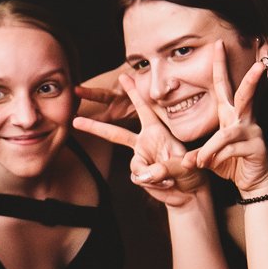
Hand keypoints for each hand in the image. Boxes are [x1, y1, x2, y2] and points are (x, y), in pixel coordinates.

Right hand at [75, 73, 206, 206]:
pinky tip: (166, 184)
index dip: (133, 93)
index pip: (143, 108)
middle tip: (76, 121)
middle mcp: (144, 142)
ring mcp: (139, 158)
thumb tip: (145, 175)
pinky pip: (138, 178)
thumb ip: (164, 167)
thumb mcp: (183, 164)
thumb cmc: (191, 171)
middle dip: (95, 127)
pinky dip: (153, 183)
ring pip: (134, 166)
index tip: (123, 76)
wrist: (189, 192)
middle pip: (114, 134)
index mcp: (156, 131)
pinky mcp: (139, 174)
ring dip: (151, 174)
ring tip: (169, 177)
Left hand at [187, 45, 267, 199]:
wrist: (253, 183)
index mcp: (230, 115)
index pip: (224, 86)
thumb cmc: (232, 164)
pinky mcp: (257, 148)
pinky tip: (210, 165)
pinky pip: (232, 149)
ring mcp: (253, 133)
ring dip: (211, 148)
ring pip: (229, 132)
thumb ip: (199, 153)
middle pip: (246, 96)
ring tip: (198, 161)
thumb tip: (186, 160)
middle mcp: (244, 119)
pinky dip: (217, 158)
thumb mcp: (210, 155)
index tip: (218, 45)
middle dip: (251, 81)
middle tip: (259, 66)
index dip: (221, 66)